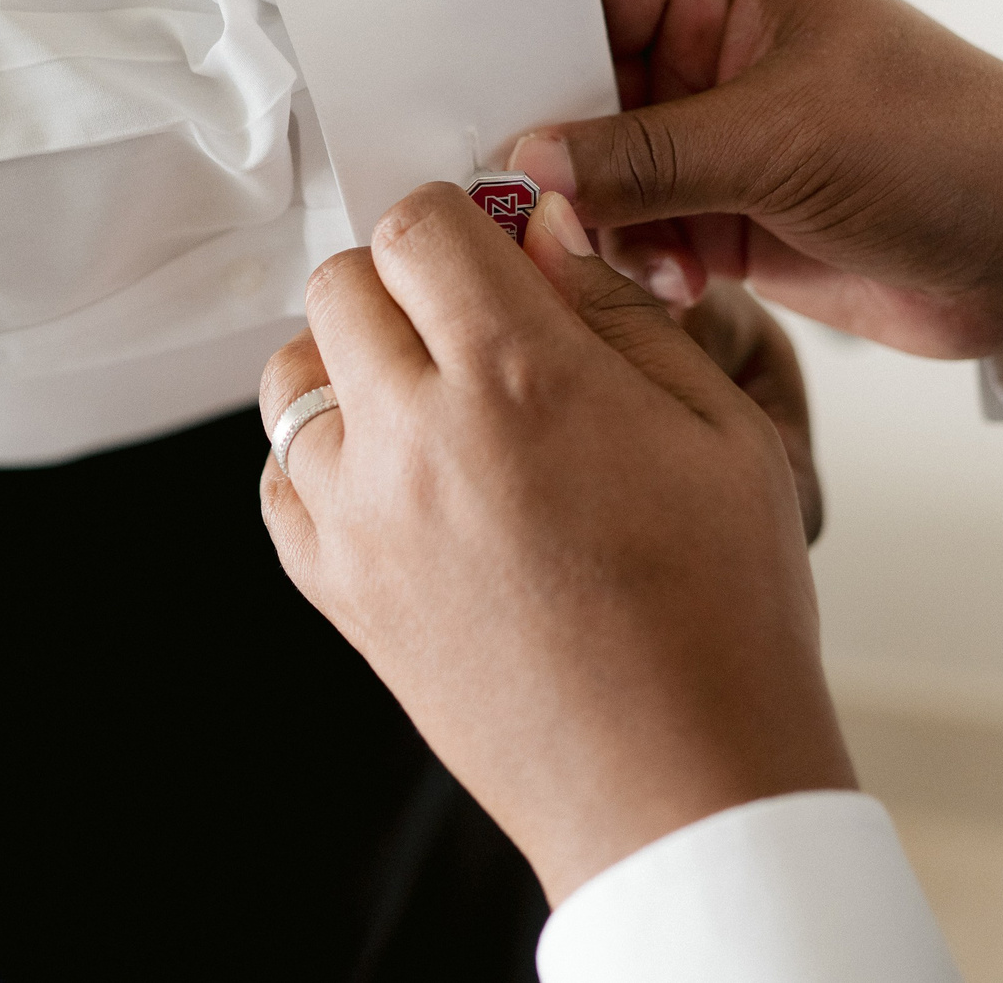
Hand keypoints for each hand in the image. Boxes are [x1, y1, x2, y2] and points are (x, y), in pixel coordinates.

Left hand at [258, 186, 853, 904]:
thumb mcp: (722, 428)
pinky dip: (320, 460)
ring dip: (353, 364)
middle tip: (474, 320)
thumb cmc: (723, 615)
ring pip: (293, 378)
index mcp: (520, 375)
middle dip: (405, 280)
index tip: (499, 248)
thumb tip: (545, 232)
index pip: (420, 222)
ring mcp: (363, 521)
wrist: (680, 785)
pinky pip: (278, 485)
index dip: (462, 217)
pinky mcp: (342, 595)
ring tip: (434, 401)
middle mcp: (417, 436)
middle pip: (342, 284)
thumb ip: (620, 311)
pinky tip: (397, 477)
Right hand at [511, 0, 1002, 370]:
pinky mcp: (730, 217)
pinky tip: (666, 282)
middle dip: (542, 147)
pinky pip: (642, 232)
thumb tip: (524, 164)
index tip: (447, 89)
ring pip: (602, 173)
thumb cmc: (941, 149)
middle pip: (579, 89)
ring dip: (591, 217)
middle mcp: (711, 54)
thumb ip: (646, 153)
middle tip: (486, 194)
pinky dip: (635, 260)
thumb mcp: (782, 140)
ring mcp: (718, 140)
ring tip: (590, 252)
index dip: (517, 39)